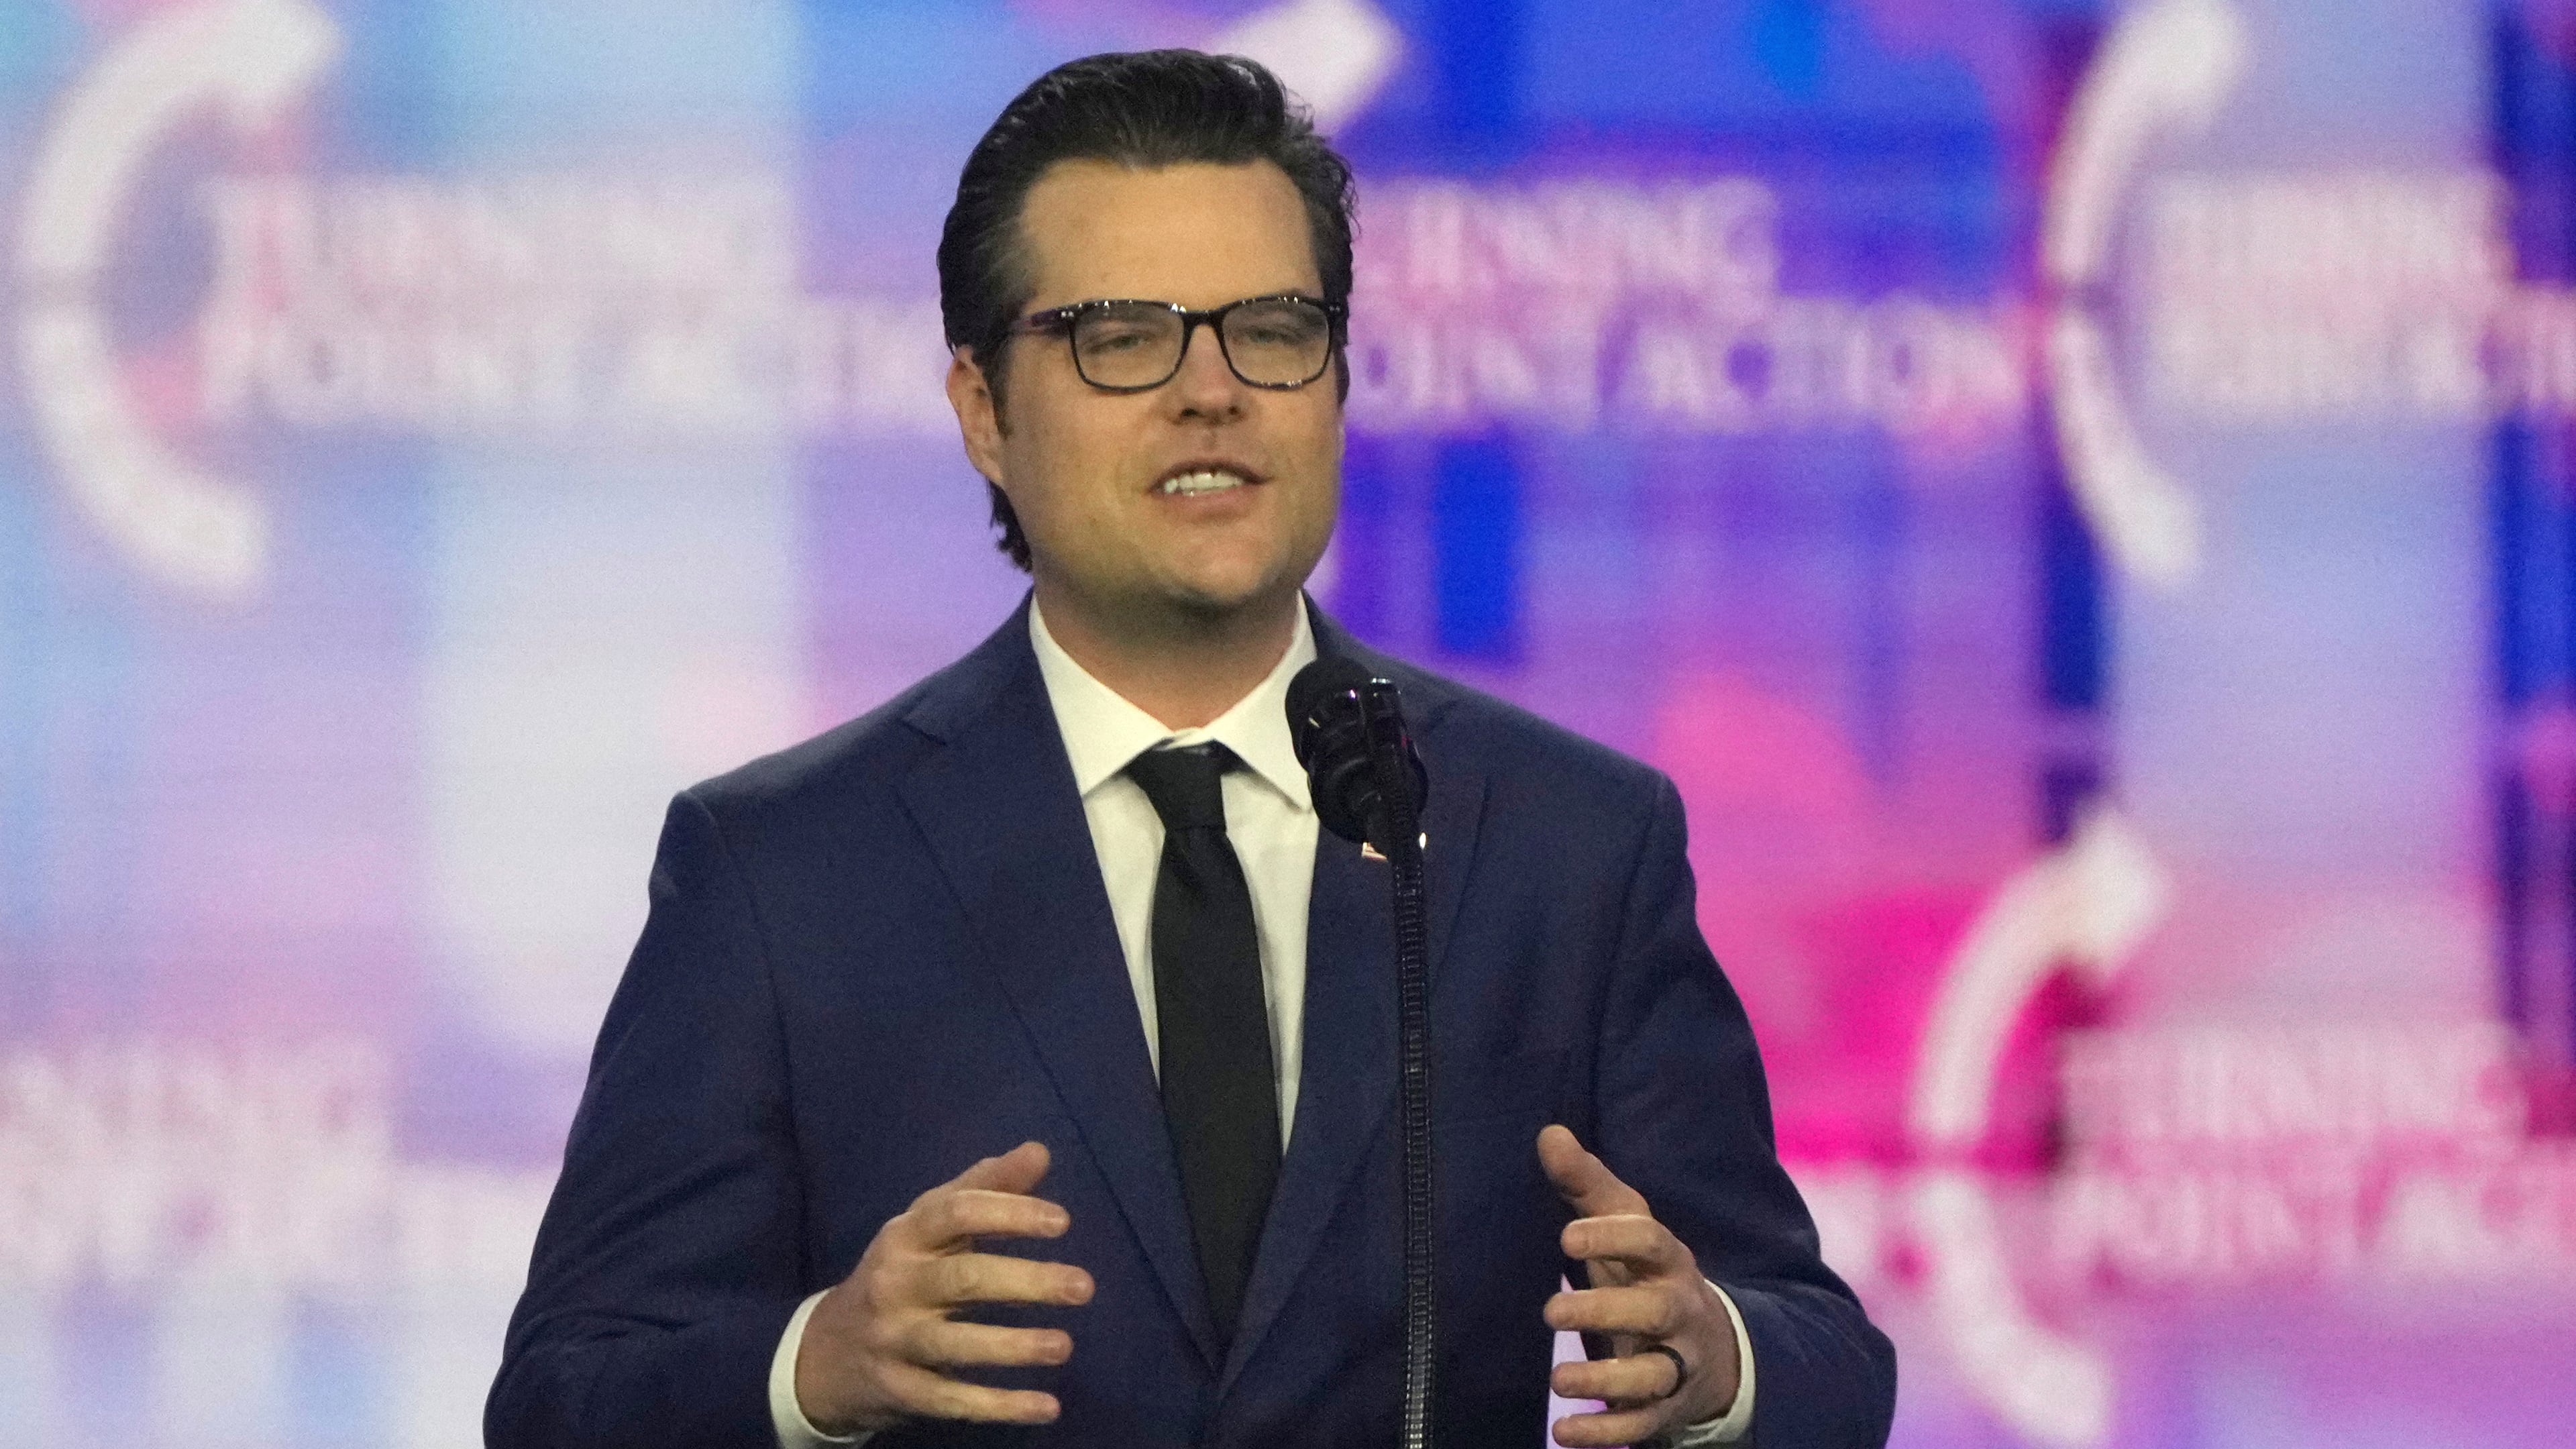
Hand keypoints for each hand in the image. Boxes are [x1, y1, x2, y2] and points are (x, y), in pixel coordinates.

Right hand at [794, 1141, 1094, 1435]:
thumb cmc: (900, 1274)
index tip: (1062, 1222)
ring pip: (953, 1343)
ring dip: (1012, 1347)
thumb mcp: (929, 1226)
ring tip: (1064, 1346)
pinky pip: (950, 1400)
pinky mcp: (898, 1390)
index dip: (1007, 1213)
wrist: (825, 1353)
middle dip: (1025, 1281)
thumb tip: (1038, 1152)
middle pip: (962, 1278)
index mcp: (905, 1235)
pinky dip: (998, 1407)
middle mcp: (895, 1284)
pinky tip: (1046, 1406)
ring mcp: (893, 1339)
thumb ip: (985, 1188)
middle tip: (1084, 1286)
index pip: (954, 1213)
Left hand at [1538, 1125, 1742, 1446]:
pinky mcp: (1667, 1408)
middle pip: (1654, 1310)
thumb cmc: (1645, 1272)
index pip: (1652, 1240)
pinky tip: (1564, 1433)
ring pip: (1653, 1375)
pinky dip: (1605, 1432)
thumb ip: (1586, 1184)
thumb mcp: (1624, 1226)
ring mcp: (1678, 1362)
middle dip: (1607, 1311)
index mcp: (1667, 1259)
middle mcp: (1679, 1310)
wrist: (1709, 1345)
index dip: (1614, 1236)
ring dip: (1606, 1382)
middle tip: (1551, 1311)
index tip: (1567, 1237)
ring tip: (1558, 1381)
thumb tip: (1548, 1132)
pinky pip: (1642, 1424)